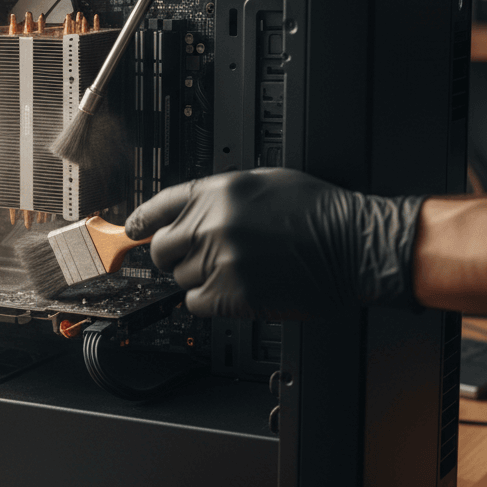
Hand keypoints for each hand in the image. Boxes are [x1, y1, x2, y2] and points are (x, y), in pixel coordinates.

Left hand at [124, 169, 424, 319]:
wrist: (354, 244)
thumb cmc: (319, 213)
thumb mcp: (263, 183)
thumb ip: (218, 197)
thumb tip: (186, 212)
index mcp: (218, 192)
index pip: (159, 206)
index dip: (141, 221)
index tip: (132, 230)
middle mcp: (213, 224)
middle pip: (163, 249)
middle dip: (176, 255)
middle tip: (198, 258)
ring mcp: (221, 260)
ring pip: (181, 278)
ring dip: (200, 278)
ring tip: (237, 270)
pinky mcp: (233, 293)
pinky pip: (197, 303)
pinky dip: (211, 302)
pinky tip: (237, 290)